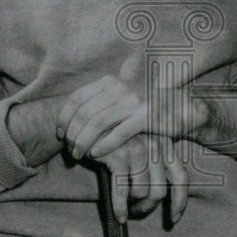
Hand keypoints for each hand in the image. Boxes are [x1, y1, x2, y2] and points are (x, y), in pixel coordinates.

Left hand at [57, 74, 207, 160]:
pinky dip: (103, 145)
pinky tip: (96, 155)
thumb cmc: (144, 105)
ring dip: (83, 142)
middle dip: (72, 133)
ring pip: (97, 124)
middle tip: (68, 149)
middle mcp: (118, 88)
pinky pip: (118, 133)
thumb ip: (99, 100)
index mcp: (109, 81)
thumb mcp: (120, 95)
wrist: (178, 107)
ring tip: (78, 155)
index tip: (59, 133)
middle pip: (84, 112)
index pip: (76, 98)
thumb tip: (71, 113)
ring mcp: (132, 101)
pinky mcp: (144, 117)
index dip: (63, 117)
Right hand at [92, 133, 188, 225]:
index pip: (181, 177)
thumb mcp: (140, 147)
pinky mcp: (120, 155)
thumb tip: (157, 199)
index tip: (174, 219)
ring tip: (124, 206)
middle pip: (160, 191)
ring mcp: (138, 149)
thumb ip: (153, 166)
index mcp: (165, 144)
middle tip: (137, 212)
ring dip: (132, 205)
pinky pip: (123, 191)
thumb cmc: (115, 141)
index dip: (180, 202)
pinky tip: (118, 214)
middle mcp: (155, 145)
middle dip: (148, 207)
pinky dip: (120, 206)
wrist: (88, 124)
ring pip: (141, 193)